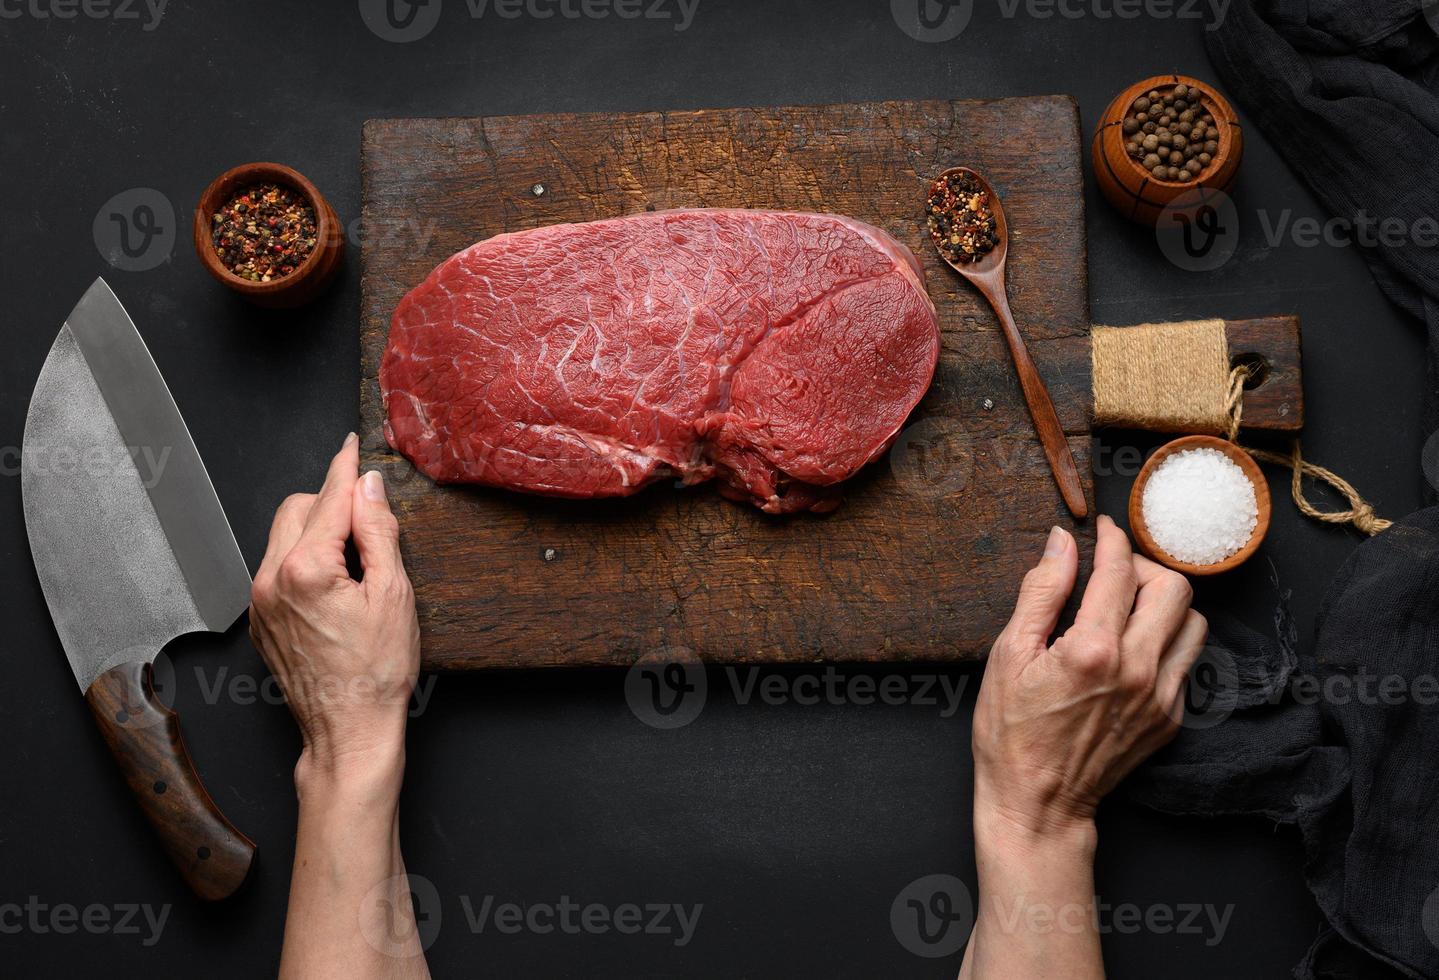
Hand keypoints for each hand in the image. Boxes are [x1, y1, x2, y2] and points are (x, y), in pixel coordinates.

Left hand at [249, 433, 419, 784]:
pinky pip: (277, 568)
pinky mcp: (261, 620)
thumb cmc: (377, 673)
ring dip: (317, 530)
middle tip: (369, 515)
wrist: (350, 730)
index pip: (329, 499)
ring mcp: (260, 602)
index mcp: (305, 569)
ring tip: (357, 558)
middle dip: (330, 501)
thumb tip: (367, 486)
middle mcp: (270, 580)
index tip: (351, 444)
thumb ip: (377, 531)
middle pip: (296, 509)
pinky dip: (305, 559)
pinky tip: (337, 582)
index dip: (345, 468)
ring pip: (283, 537)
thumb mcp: (393, 593)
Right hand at [958, 516, 1206, 979]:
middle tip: (1115, 568)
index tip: (1100, 529)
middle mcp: (1139, 670)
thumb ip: (1040, 592)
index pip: (1119, 571)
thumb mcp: (1008, 654)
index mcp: (1094, 650)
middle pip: (1174, 588)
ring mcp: (1161, 696)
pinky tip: (1130, 646)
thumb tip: (1060, 543)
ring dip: (1164, 602)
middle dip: (1145, 565)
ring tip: (1128, 605)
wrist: (1039, 805)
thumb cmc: (1011, 733)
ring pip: (1193, 623)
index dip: (1110, 539)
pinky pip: (1184, 661)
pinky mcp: (1170, 718)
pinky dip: (1164, 640)